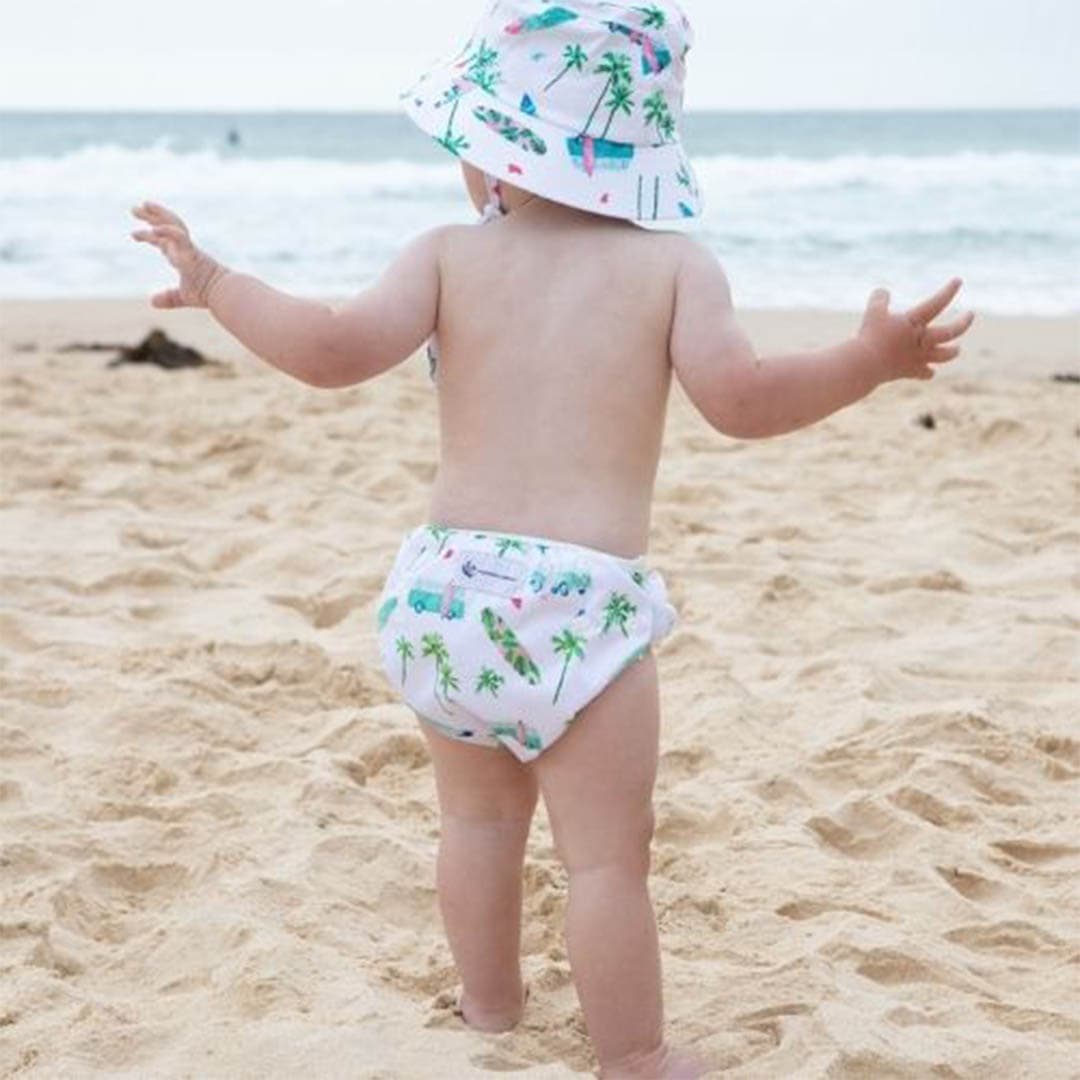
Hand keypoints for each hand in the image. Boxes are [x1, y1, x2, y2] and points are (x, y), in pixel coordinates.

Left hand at [130, 201, 228, 308]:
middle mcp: (185, 249)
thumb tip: (152, 301)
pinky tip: (154, 229)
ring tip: (142, 205)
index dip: (150, 236)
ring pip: (173, 225)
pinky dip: (168, 231)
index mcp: (183, 257)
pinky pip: (179, 237)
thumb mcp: (184, 296)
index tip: (134, 234)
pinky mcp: (193, 252)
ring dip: (158, 214)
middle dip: (151, 216)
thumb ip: (169, 298)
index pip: (164, 241)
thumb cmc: (209, 294)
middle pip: (166, 226)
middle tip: (133, 209)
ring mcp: (189, 248)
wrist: (226, 294)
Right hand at [857, 278, 975, 382]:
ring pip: (944, 355)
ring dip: (952, 352)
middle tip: (971, 314)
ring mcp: (918, 357)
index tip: (958, 281)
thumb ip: (880, 298)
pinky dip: (927, 372)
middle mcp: (922, 339)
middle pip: (951, 332)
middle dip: (963, 323)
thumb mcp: (873, 311)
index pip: (937, 303)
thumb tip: (884, 292)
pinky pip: (925, 373)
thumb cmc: (870, 336)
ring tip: (956, 349)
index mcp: (916, 322)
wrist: (866, 365)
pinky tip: (927, 370)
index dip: (949, 291)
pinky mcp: (909, 371)